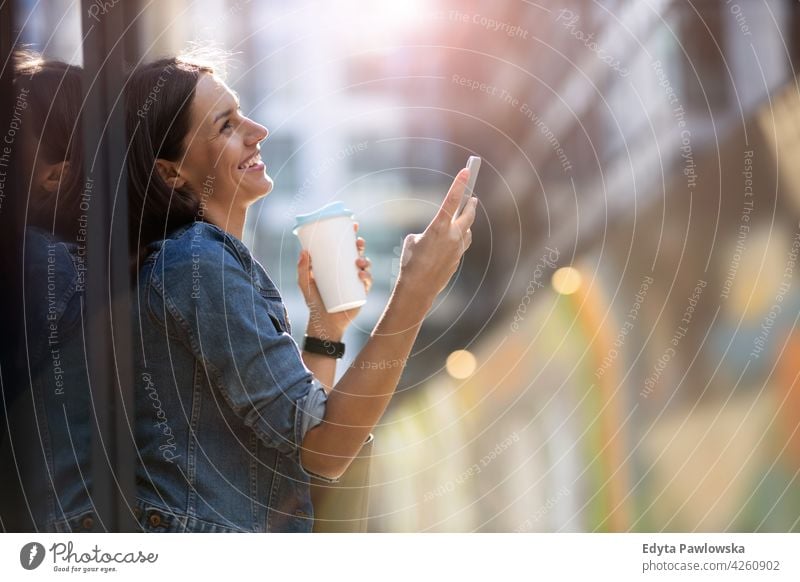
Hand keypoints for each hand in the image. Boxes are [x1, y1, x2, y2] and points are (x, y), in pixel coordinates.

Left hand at [297, 222, 372, 339]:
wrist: (323, 323)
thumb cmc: (314, 302)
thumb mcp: (305, 284)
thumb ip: (302, 269)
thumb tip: (304, 252)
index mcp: (336, 265)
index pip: (345, 247)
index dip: (351, 235)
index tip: (353, 225)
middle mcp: (348, 272)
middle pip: (358, 253)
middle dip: (360, 245)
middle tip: (358, 242)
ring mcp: (356, 282)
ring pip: (366, 266)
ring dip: (366, 260)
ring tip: (358, 261)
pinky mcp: (361, 293)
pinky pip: (368, 282)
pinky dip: (367, 277)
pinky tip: (362, 275)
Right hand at [397, 167, 476, 302]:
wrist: (418, 287)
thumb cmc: (410, 262)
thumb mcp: (413, 241)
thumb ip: (428, 233)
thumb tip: (437, 236)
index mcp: (439, 226)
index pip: (452, 200)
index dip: (459, 184)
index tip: (466, 171)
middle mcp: (452, 236)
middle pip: (468, 215)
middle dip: (471, 205)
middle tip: (473, 198)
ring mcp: (457, 248)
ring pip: (467, 232)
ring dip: (466, 224)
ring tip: (464, 218)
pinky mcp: (457, 259)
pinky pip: (461, 245)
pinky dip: (459, 240)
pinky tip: (453, 241)